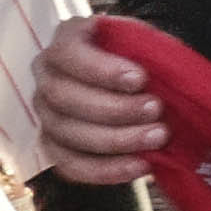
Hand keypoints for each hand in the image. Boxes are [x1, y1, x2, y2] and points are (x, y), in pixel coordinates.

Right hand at [36, 17, 170, 181]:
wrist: (139, 82)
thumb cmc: (141, 57)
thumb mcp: (148, 42)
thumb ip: (150, 50)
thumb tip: (164, 71)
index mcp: (66, 41)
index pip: (67, 53)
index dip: (100, 69)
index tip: (139, 78)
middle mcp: (46, 76)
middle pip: (63, 97)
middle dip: (114, 108)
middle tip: (156, 110)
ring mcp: (46, 112)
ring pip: (66, 133)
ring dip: (115, 140)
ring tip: (156, 138)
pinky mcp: (53, 145)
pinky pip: (69, 165)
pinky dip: (105, 170)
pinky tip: (140, 165)